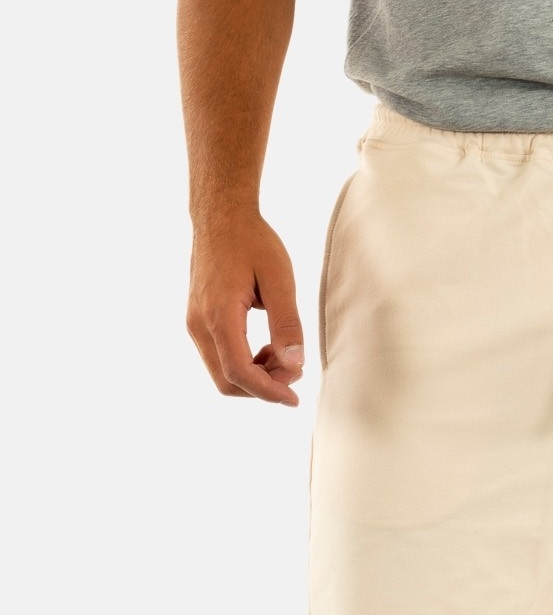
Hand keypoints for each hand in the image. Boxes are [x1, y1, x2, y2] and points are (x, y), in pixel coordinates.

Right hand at [186, 211, 303, 406]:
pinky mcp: (198, 321)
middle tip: (293, 371)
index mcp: (218, 314)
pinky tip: (268, 349)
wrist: (220, 216)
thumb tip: (295, 363)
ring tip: (283, 355)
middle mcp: (199, 324)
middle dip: (263, 387)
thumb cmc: (251, 241)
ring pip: (222, 374)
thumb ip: (287, 322)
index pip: (239, 372)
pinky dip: (245, 365)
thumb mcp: (279, 278)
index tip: (293, 399)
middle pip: (227, 381)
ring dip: (255, 376)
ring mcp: (194, 324)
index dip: (268, 391)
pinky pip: (219, 358)